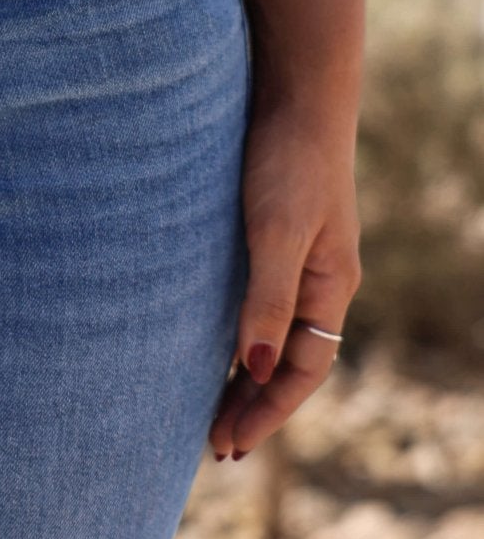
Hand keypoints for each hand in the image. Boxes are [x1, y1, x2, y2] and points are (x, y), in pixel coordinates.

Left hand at [209, 96, 359, 459]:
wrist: (294, 92)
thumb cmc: (287, 158)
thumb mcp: (276, 229)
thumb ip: (267, 296)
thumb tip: (252, 366)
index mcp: (329, 286)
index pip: (302, 370)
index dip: (266, 410)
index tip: (230, 445)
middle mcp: (319, 279)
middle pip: (289, 360)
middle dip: (254, 404)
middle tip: (214, 446)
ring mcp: (298, 257)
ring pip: (273, 333)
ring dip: (245, 373)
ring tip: (209, 410)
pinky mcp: (274, 233)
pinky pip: (259, 301)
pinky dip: (239, 330)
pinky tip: (209, 340)